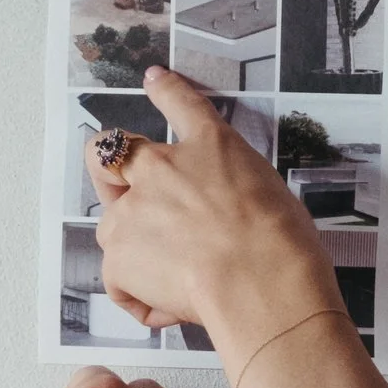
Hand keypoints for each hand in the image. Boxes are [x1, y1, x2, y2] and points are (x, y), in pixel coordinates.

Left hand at [88, 66, 344, 368]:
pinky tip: (175, 307)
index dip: (164, 90)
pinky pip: (120, 282)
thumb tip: (221, 213)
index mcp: (209, 145)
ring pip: (113, 228)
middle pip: (106, 154)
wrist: (261, 282)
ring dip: (135, 248)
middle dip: (108, 171)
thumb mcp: (270, 191)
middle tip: (122, 193)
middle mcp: (159, 168)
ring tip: (181, 278)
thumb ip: (232, 190)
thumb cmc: (281, 241)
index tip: (154, 80)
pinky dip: (142, 298)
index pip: (180, 103)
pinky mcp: (118, 259)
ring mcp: (131, 213)